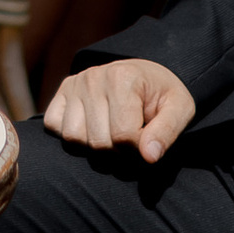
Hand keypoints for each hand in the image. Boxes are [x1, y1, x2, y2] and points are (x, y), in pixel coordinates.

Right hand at [44, 57, 195, 159]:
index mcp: (123, 78)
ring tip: (112, 136)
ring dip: (94, 148)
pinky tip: (92, 128)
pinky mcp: (62, 92)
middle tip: (132, 143)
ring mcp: (74, 84)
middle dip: (118, 154)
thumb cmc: (162, 96)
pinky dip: (72, 136)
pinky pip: (54, 126)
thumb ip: (167, 132)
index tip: (149, 142)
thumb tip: (149, 157)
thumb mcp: (179, 109)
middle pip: (98, 143)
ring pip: (73, 139)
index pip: (124, 137)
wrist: (146, 75)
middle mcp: (93, 77)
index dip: (139, 151)